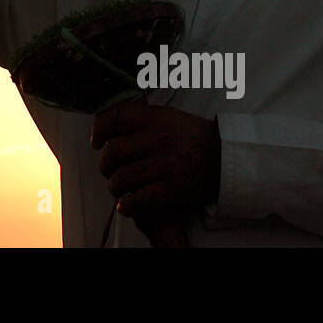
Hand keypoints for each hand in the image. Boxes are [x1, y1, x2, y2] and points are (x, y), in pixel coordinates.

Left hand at [90, 102, 220, 225]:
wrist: (226, 158)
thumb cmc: (193, 138)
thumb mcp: (167, 117)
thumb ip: (139, 119)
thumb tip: (107, 130)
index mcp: (155, 118)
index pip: (115, 118)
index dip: (99, 131)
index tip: (96, 142)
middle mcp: (158, 139)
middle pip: (114, 152)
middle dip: (105, 165)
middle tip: (109, 171)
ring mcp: (165, 165)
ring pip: (122, 178)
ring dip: (115, 187)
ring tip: (119, 189)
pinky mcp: (172, 189)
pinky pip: (138, 200)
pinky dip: (127, 206)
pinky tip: (127, 205)